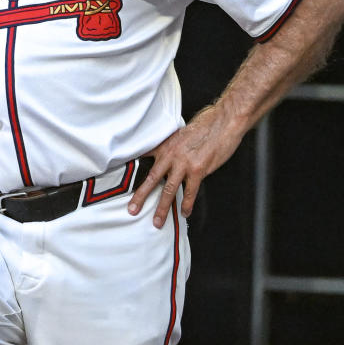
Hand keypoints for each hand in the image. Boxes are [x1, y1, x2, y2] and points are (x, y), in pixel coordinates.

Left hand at [128, 105, 240, 225]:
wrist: (223, 122)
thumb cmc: (205, 126)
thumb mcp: (181, 133)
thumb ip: (173, 147)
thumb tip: (168, 158)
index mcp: (165, 145)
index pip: (143, 158)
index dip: (131, 169)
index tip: (120, 181)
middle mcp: (170, 155)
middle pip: (151, 178)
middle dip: (140, 196)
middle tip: (131, 210)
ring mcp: (183, 163)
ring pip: (169, 190)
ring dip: (162, 208)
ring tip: (157, 222)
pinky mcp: (198, 170)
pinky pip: (190, 192)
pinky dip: (187, 204)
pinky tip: (185, 213)